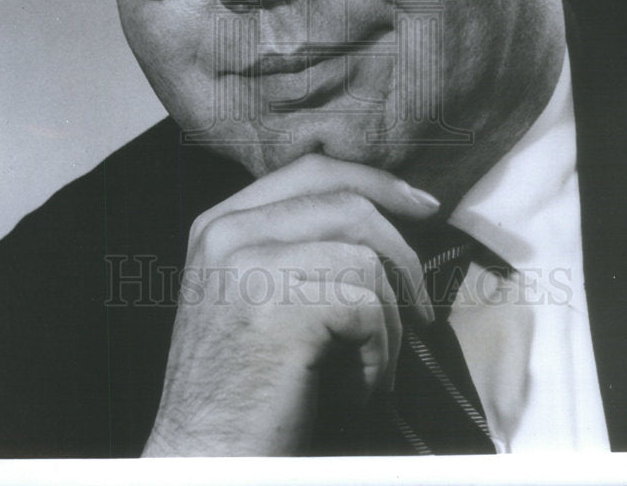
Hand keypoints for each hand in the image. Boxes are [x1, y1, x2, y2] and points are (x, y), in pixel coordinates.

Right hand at [142, 153, 438, 455]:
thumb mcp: (252, 295)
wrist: (203, 462)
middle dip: (402, 249)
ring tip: (378, 363)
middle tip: (423, 303)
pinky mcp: (277, 305)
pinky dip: (382, 353)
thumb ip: (293, 245)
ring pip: (366, 256)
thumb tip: (380, 214)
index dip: (376, 181)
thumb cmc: (241, 390)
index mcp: (220, 223)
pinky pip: (368, 307)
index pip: (311, 170)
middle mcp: (228, 232)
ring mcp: (248, 264)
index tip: (421, 205)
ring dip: (393, 319)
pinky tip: (362, 386)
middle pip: (347, 202)